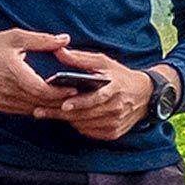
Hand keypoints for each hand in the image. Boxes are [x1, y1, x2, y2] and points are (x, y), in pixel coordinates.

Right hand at [0, 26, 82, 119]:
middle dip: (60, 101)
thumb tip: (65, 39)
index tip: (76, 88)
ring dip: (49, 106)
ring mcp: (4, 102)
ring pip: (34, 110)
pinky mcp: (1, 107)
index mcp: (15, 75)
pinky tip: (47, 101)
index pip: (43, 91)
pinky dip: (37, 107)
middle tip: (78, 96)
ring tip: (67, 100)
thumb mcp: (16, 37)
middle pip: (41, 103)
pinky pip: (24, 111)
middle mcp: (9, 93)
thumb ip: (42, 40)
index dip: (61, 92)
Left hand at [45, 47, 159, 144]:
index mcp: (116, 88)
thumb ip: (80, 58)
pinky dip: (77, 125)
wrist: (145, 95)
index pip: (96, 98)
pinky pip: (89, 132)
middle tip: (40, 111)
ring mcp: (115, 123)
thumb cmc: (120, 76)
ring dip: (66, 119)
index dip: (80, 102)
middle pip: (85, 114)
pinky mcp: (113, 133)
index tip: (63, 104)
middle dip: (60, 113)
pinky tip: (67, 118)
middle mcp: (117, 108)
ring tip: (47, 113)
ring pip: (84, 125)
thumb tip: (58, 51)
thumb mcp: (103, 62)